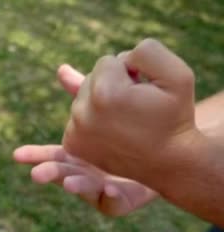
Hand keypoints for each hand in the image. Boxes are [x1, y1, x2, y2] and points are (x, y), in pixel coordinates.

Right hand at [14, 64, 157, 216]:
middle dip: (49, 174)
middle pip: (62, 174)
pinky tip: (110, 188)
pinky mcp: (121, 200)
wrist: (169, 151)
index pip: (52, 154)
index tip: (17, 155)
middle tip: (36, 174)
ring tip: (69, 184)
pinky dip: (108, 198)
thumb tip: (61, 69)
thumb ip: (85, 92)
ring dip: (75, 186)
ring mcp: (102, 188)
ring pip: (84, 190)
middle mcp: (85, 172)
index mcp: (78, 154)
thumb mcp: (109, 106)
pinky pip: (112, 203)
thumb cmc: (134, 129)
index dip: (34, 155)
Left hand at [62, 39, 198, 181]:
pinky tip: (111, 131)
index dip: (130, 72)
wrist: (168, 161)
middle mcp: (83, 112)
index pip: (107, 61)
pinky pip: (77, 116)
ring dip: (102, 103)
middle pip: (91, 78)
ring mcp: (74, 131)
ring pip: (83, 98)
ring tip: (125, 121)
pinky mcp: (72, 144)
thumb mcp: (177, 76)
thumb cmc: (174, 116)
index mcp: (106, 92)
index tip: (143, 91)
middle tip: (135, 108)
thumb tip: (115, 58)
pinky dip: (92, 120)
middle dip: (113, 86)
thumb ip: (147, 51)